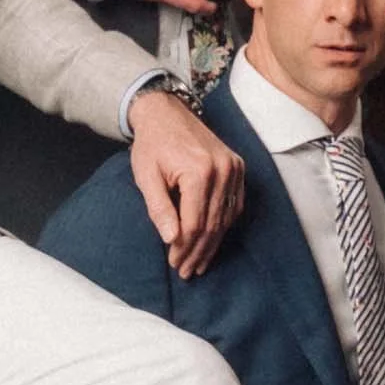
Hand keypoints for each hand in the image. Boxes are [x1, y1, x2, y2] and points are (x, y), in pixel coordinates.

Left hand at [128, 88, 245, 276]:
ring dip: (213, 243)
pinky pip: (236, 204)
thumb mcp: (146, 176)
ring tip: (199, 262)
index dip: (184, 248)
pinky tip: (214, 239)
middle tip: (187, 271)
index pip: (194, 223)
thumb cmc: (152, 145)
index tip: (175, 264)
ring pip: (226, 218)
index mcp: (199, 172)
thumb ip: (159, 208)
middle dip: (199, 251)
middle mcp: (223, 170)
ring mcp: (234, 168)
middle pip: (213, 224)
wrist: (166, 113)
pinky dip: (225, 224)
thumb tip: (171, 240)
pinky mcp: (238, 167)